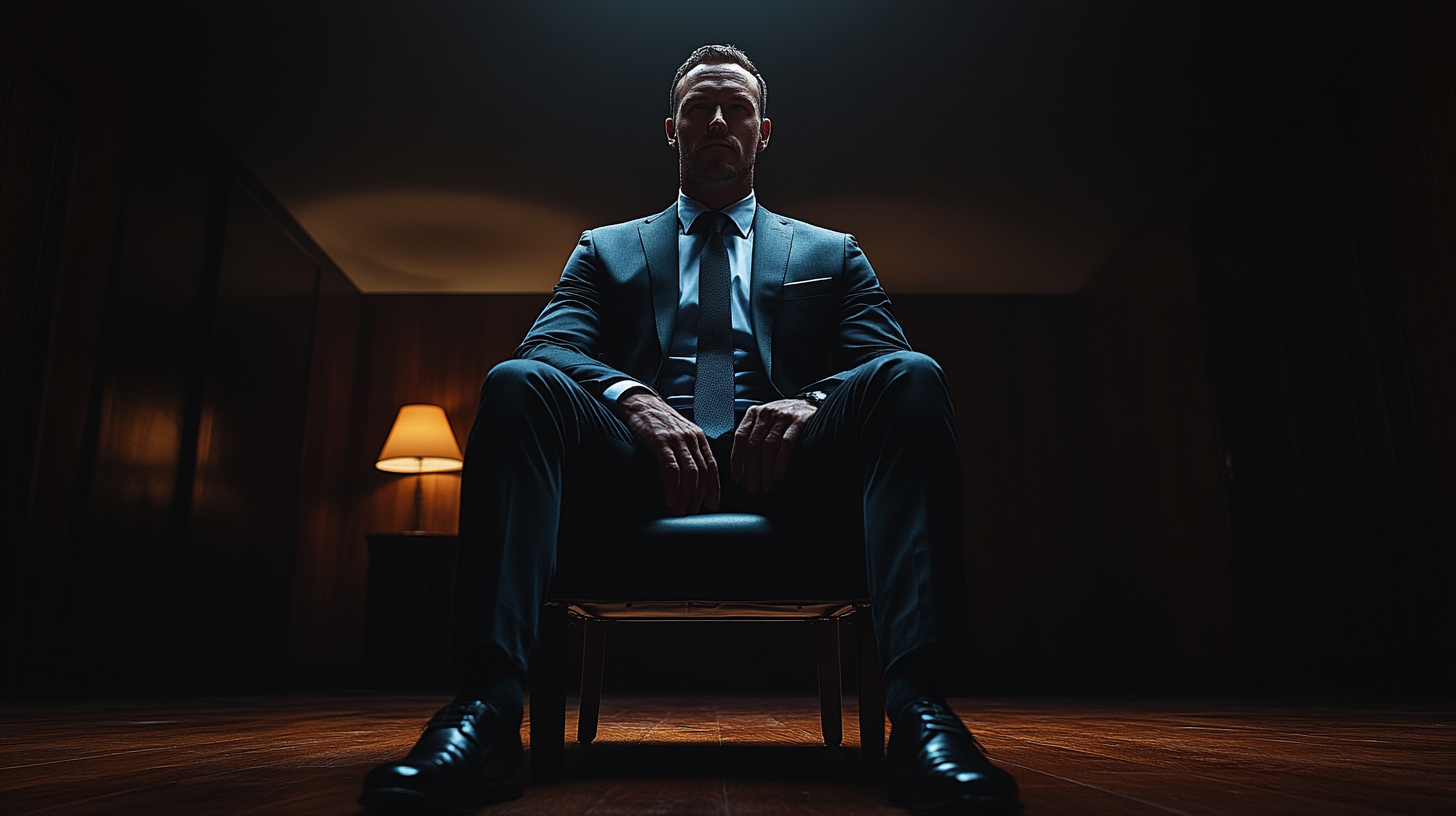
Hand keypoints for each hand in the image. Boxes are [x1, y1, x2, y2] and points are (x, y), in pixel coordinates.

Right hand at [617, 390, 719, 515]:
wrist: (640, 403)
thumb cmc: (659, 421)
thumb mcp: (681, 433)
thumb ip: (689, 451)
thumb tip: (694, 477)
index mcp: (699, 438)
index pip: (712, 467)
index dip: (714, 489)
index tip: (712, 506)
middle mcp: (692, 438)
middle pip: (702, 473)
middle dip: (698, 497)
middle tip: (692, 513)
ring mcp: (677, 440)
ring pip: (690, 474)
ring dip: (686, 496)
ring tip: (680, 511)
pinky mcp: (661, 442)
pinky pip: (671, 469)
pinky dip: (672, 487)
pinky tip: (670, 499)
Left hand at [731, 398, 817, 493]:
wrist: (809, 404)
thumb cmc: (783, 419)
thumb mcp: (764, 422)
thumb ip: (752, 437)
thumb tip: (743, 468)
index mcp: (753, 414)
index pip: (740, 438)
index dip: (737, 459)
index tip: (737, 478)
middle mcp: (765, 413)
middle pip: (754, 444)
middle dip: (751, 469)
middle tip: (752, 488)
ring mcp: (782, 416)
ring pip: (769, 445)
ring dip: (766, 469)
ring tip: (767, 486)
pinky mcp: (798, 421)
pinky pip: (787, 443)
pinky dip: (781, 461)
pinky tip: (778, 475)